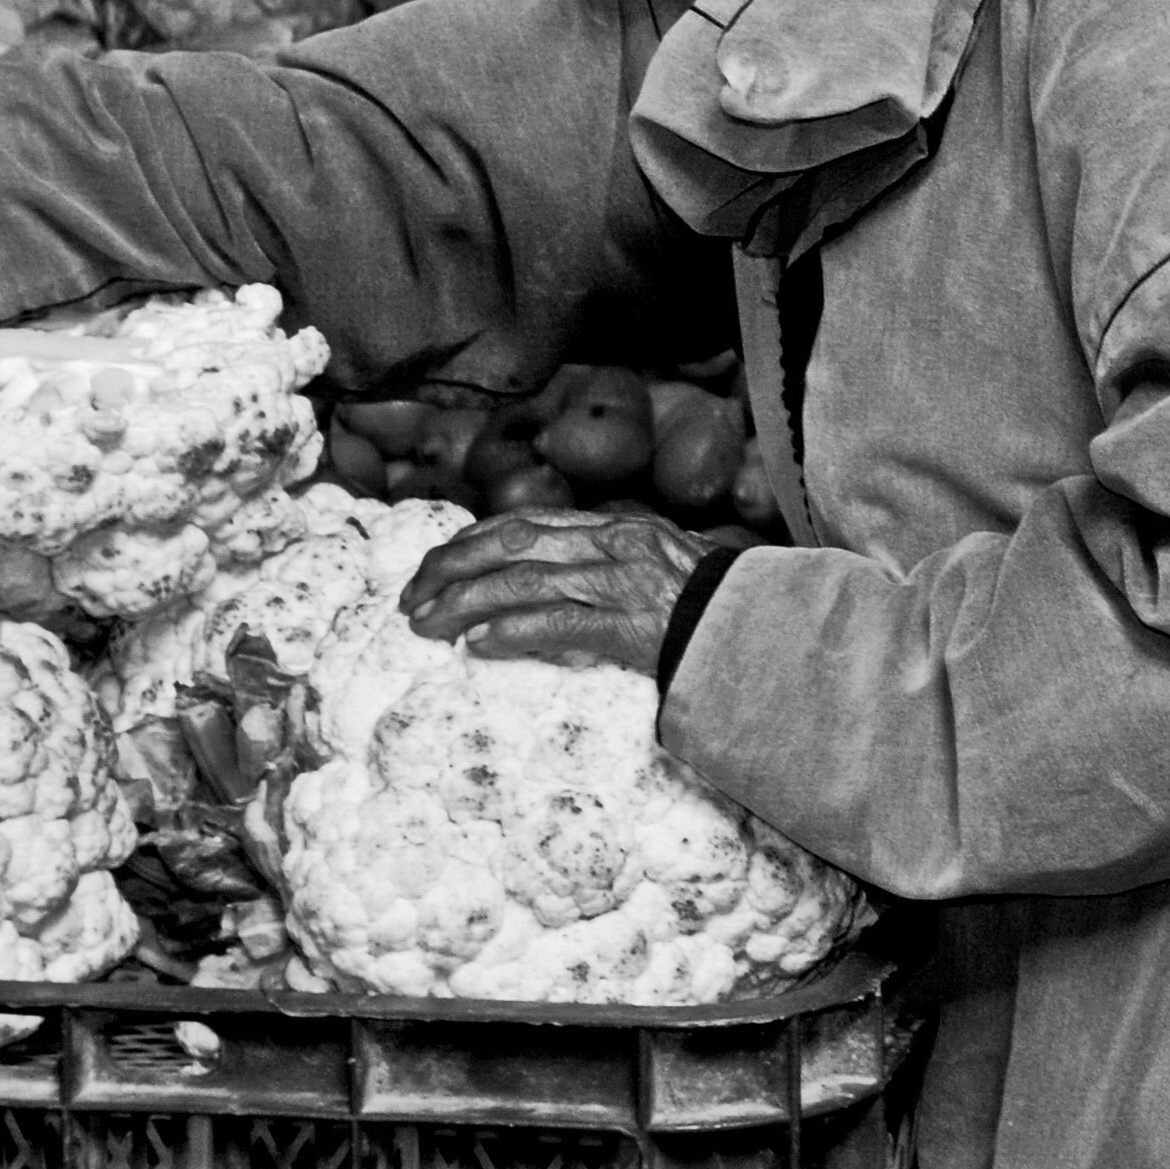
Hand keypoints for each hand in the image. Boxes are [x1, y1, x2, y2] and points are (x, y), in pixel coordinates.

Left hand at [399, 502, 711, 674]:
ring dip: (466, 603)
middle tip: (411, 597)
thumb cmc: (709, 605)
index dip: (470, 541)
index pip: (525, 521)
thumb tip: (545, 584)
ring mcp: (622, 580)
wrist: (758, 630)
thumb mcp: (655, 567)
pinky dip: (513, 633)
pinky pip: (560, 623)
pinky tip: (477, 647)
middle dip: (452, 567)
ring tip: (427, 624)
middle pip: (512, 543)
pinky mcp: (631, 623)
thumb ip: (605, 566)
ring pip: (525, 580)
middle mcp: (614, 543)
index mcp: (615, 527)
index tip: (434, 564)